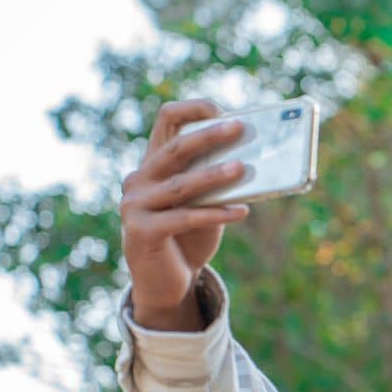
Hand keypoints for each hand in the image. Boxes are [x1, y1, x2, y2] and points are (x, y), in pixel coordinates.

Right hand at [120, 100, 251, 330]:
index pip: (166, 122)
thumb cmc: (189, 235)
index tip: (221, 109)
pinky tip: (242, 211)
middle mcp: (138, 180)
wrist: (165, 282)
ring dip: (214, 176)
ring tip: (244, 168)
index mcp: (153, 164)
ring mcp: (135, 205)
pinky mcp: (142, 232)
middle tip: (240, 128)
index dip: (191, 110)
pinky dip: (216, 214)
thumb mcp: (204, 202)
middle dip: (209, 137)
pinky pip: (185, 218)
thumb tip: (256, 162)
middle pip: (174, 149)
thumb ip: (216, 182)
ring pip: (180, 185)